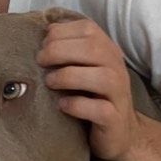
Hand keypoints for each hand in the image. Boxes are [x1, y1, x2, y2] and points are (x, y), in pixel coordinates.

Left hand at [37, 18, 140, 160]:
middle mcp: (117, 68)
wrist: (120, 131)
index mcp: (108, 50)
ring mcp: (119, 93)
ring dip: (69, 76)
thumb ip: (69, 48)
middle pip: (93, 48)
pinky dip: (77, 105)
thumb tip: (47, 30)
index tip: (43, 44)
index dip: (62, 33)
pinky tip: (62, 105)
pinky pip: (100, 109)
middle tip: (40, 61)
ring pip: (101, 77)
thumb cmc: (92, 95)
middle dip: (60, 51)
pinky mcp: (114, 118)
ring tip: (49, 82)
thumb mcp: (82, 67)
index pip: (88, 29)